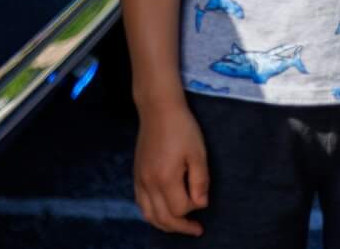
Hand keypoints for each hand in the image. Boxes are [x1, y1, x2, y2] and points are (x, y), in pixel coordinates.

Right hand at [132, 99, 208, 235]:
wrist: (158, 110)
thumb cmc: (182, 128)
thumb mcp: (198, 152)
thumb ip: (200, 181)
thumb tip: (201, 205)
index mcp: (165, 178)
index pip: (179, 209)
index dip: (193, 211)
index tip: (203, 204)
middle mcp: (148, 184)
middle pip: (162, 218)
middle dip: (180, 227)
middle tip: (196, 230)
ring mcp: (139, 181)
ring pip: (149, 215)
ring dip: (165, 224)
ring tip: (180, 226)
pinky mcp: (136, 176)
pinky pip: (141, 204)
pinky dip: (152, 214)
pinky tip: (163, 212)